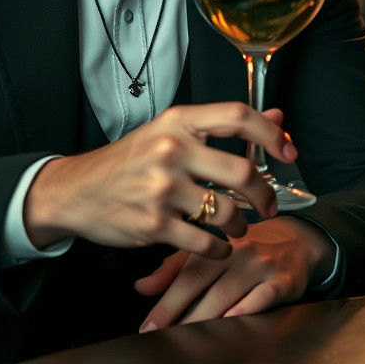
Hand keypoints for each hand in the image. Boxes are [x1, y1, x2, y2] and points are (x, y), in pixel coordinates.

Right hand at [24, 103, 297, 257]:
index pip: (238, 116)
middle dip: (266, 194)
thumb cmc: (131, 159)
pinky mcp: (154, 225)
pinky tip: (220, 246)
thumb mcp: (173, 131)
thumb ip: (224, 125)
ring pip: (227, 212)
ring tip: (241, 227)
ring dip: (243, 226)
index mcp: (179, 121)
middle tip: (269, 205)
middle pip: (242, 171)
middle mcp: (172, 150)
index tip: (289, 151)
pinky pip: (205, 242)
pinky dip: (220, 249)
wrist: (76, 190)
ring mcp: (162, 189)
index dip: (271, 133)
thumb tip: (278, 115)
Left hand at [135, 216, 333, 329]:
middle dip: (181, 317)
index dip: (165, 303)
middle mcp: (238, 253)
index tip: (147, 327)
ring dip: (205, 320)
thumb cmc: (248, 249)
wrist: (297, 240)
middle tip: (161, 339)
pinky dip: (244, 312)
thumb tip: (141, 287)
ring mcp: (261, 266)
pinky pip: (261, 299)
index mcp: (217, 246)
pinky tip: (230, 324)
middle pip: (204, 288)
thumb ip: (175, 268)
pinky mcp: (282, 281)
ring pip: (228, 296)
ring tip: (187, 341)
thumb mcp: (212, 252)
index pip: (186, 276)